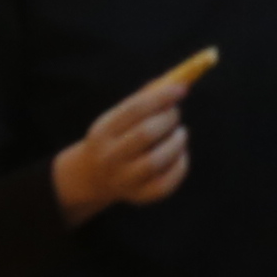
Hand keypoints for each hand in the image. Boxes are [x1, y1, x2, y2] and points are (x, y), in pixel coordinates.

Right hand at [52, 61, 203, 216]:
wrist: (94, 176)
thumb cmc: (117, 136)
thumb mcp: (120, 117)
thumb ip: (146, 98)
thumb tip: (179, 79)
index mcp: (103, 131)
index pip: (134, 109)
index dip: (162, 97)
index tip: (182, 89)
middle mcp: (109, 157)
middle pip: (145, 134)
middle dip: (169, 119)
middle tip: (176, 113)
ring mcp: (123, 180)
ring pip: (157, 160)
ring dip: (177, 142)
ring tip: (180, 133)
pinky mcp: (140, 197)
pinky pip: (167, 182)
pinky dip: (181, 164)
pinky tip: (179, 154)